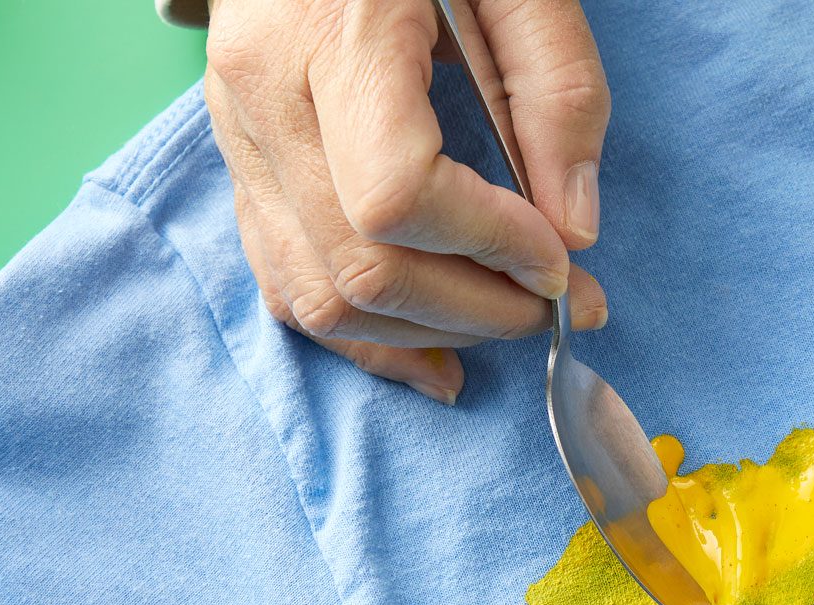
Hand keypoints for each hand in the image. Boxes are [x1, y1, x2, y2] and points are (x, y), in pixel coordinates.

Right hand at [203, 0, 610, 403]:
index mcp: (330, 37)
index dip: (492, 245)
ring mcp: (240, 142)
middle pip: (361, 266)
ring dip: (431, 333)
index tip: (561, 257)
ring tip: (510, 320)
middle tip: (555, 303)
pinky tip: (439, 358)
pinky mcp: (245, 171)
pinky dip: (370, 340)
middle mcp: (263, 100)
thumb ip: (557, 92)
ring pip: (319, 298)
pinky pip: (289, 288)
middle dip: (477, 309)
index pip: (399, 196)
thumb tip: (574, 227)